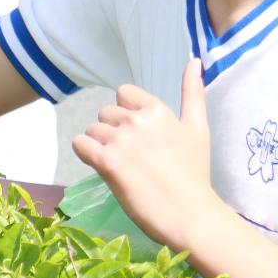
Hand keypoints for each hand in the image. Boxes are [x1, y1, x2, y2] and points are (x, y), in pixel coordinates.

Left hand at [72, 63, 223, 252]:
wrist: (191, 216)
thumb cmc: (194, 175)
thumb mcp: (198, 129)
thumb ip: (193, 93)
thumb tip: (194, 60)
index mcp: (158, 110)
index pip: (123, 94)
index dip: (125, 115)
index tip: (139, 137)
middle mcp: (138, 120)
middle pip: (104, 115)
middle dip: (113, 133)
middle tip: (134, 159)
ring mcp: (122, 141)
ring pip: (91, 131)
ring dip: (100, 148)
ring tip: (123, 168)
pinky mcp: (108, 162)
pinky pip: (80, 145)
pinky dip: (86, 155)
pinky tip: (103, 169)